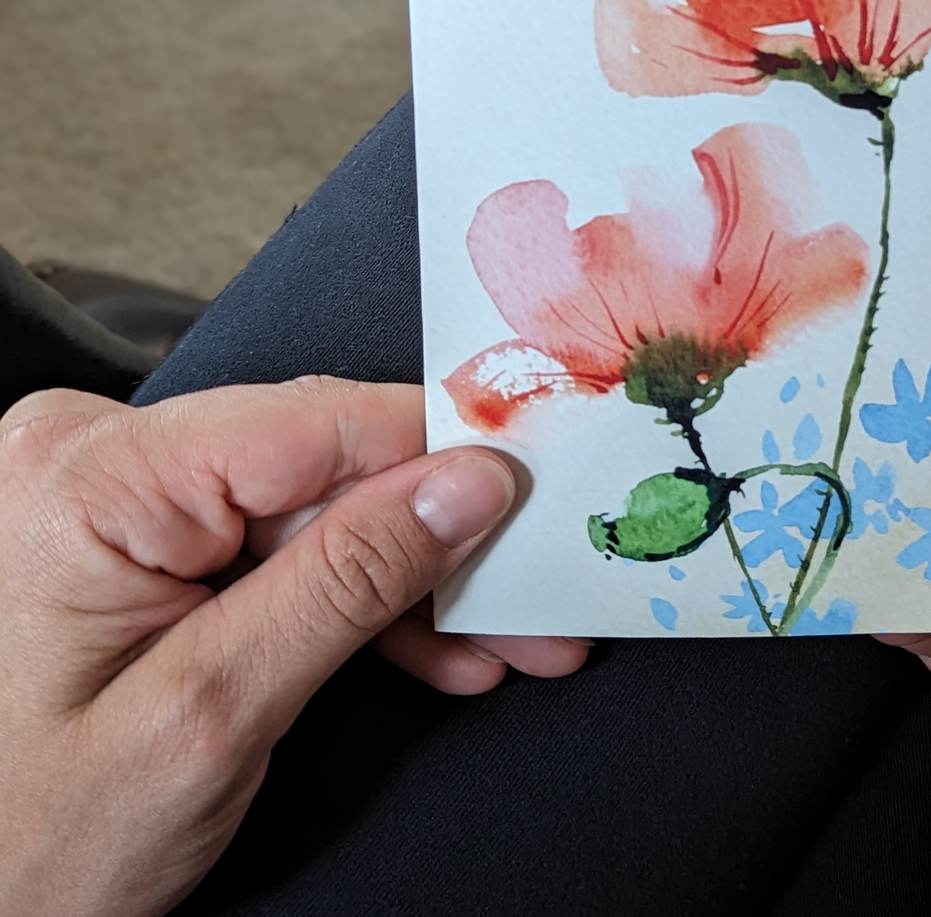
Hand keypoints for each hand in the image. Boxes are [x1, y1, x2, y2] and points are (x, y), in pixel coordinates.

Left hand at [0, 378, 587, 916]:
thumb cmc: (19, 847)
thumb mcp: (210, 717)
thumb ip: (348, 582)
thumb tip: (470, 482)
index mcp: (93, 477)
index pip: (321, 423)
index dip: (446, 453)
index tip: (538, 494)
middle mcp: (97, 458)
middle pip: (325, 468)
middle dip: (438, 541)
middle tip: (533, 602)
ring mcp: (113, 497)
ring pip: (311, 511)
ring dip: (406, 581)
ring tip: (498, 641)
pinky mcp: (134, 537)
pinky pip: (269, 544)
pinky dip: (345, 599)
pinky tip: (423, 646)